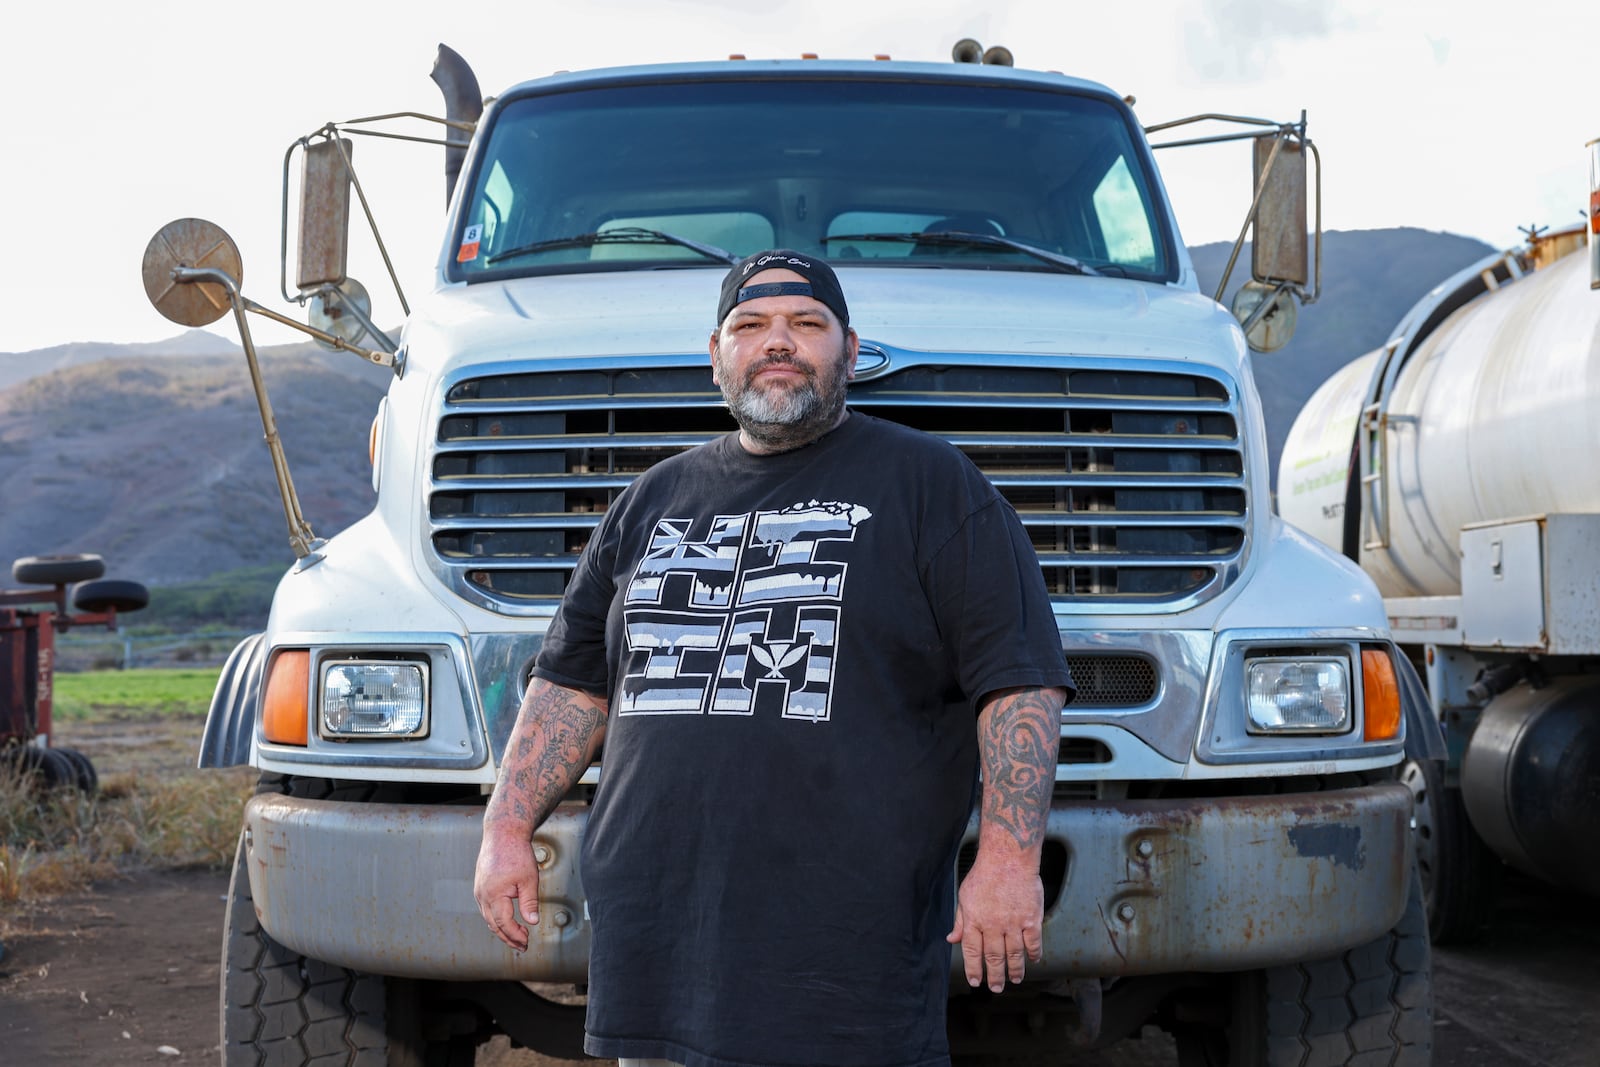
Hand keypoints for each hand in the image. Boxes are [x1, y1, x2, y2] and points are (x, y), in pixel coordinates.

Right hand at [474, 829, 540, 951]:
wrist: (503, 833)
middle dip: (508, 938)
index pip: (504, 924)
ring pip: (488, 918)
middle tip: (522, 945)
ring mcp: (479, 890)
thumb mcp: (528, 879)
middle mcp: (482, 895)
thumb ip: (529, 903)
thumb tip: (532, 922)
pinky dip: (496, 918)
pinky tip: (506, 920)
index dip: (515, 935)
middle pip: (493, 925)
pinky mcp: (480, 886)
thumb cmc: (516, 852)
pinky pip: (486, 908)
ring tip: (516, 936)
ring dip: (501, 929)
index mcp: (494, 894)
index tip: (526, 941)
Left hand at [946, 853, 1043, 991]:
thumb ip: (960, 920)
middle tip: (996, 988)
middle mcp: (993, 925)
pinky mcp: (1031, 918)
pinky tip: (1033, 960)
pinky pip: (1033, 942)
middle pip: (994, 957)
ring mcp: (1014, 923)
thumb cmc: (985, 873)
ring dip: (1014, 970)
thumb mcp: (965, 895)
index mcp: (975, 920)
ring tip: (1014, 979)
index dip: (974, 969)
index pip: (973, 952)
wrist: (1008, 857)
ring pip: (1014, 954)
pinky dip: (1034, 954)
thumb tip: (952, 939)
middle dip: (994, 976)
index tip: (976, 981)